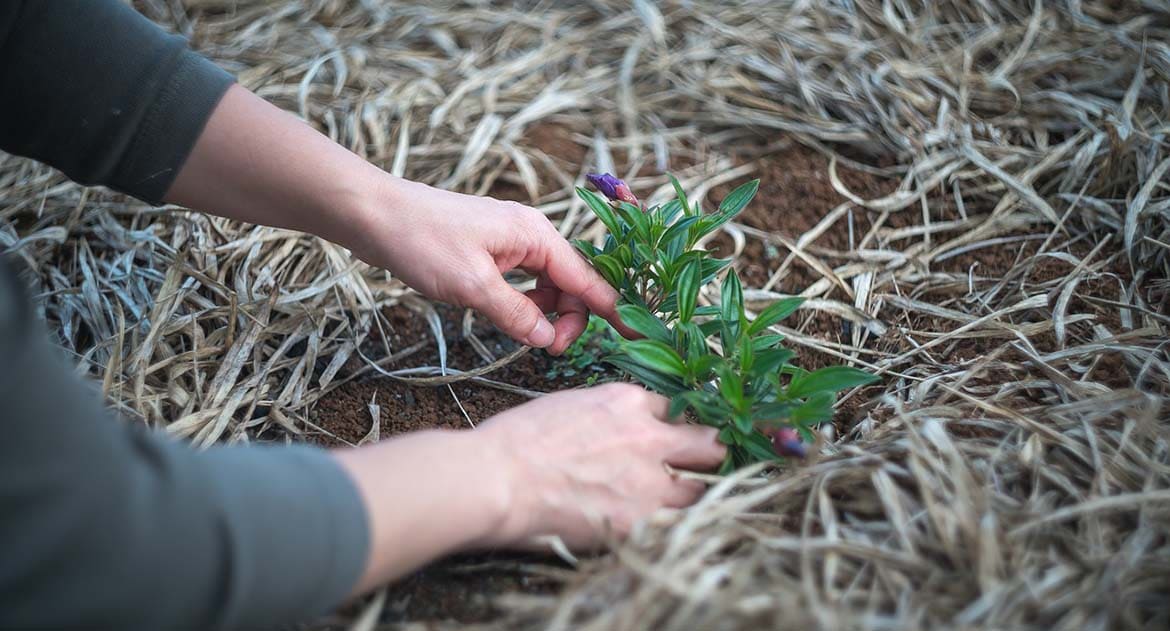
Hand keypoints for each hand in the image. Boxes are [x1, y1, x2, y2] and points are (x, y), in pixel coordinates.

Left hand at [349, 177, 626, 353]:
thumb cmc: (423, 241)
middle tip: (548, 350)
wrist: (376, 214)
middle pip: (571, 284)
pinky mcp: (492, 251)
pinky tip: (510, 318)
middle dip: (569, 318)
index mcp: (537, 236)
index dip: (612, 310)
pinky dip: (524, 303)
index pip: (587, 279)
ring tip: (527, 336)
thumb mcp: (473, 286)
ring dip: (545, 313)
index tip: (636, 337)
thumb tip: (549, 340)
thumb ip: (516, 314)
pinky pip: (524, 282)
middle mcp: (532, 235)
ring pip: (547, 285)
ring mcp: (511, 242)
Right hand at [474, 383, 726, 546]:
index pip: (674, 408)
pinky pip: (675, 525)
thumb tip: (622, 431)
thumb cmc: (517, 442)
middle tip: (698, 466)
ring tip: (670, 503)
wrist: (497, 479)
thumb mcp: (570, 406)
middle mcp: (648, 436)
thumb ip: (609, 416)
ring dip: (689, 495)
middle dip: (705, 454)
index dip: (671, 426)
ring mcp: (649, 481)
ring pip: (700, 488)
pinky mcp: (641, 521)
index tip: (669, 439)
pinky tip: (652, 527)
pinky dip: (667, 526)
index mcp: (627, 402)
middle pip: (707, 443)